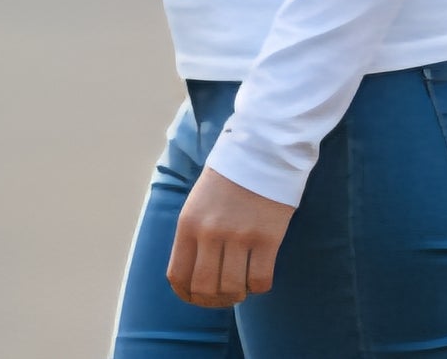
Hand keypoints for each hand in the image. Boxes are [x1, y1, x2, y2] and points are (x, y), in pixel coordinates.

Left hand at [168, 164, 296, 306]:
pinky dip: (259, 285)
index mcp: (188, 223)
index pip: (178, 276)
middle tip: (225, 294)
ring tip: (243, 284)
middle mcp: (210, 232)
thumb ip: (193, 235)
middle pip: (204, 288)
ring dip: (237, 293)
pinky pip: (260, 280)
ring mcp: (240, 235)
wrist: (264, 147)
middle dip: (214, 299)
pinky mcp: (268, 237)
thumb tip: (194, 275)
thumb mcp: (199, 202)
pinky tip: (260, 272)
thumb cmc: (230, 175)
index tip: (200, 296)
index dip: (188, 295)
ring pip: (232, 288)